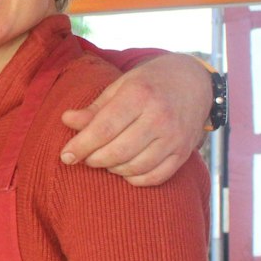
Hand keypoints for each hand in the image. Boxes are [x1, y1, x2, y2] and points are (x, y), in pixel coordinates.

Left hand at [59, 53, 210, 186]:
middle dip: (94, 159)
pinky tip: (126, 169)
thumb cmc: (149, 83)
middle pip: (117, 152)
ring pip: (135, 167)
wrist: (194, 82)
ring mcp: (174, 137)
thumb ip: (94, 108)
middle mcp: (160, 117)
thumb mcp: (120, 86)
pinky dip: (135, 179)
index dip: (81, 146)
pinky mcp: (183, 153)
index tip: (66, 156)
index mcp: (139, 95)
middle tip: (86, 157)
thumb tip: (67, 120)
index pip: (103, 129)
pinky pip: (155, 177)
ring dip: (113, 169)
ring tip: (105, 159)